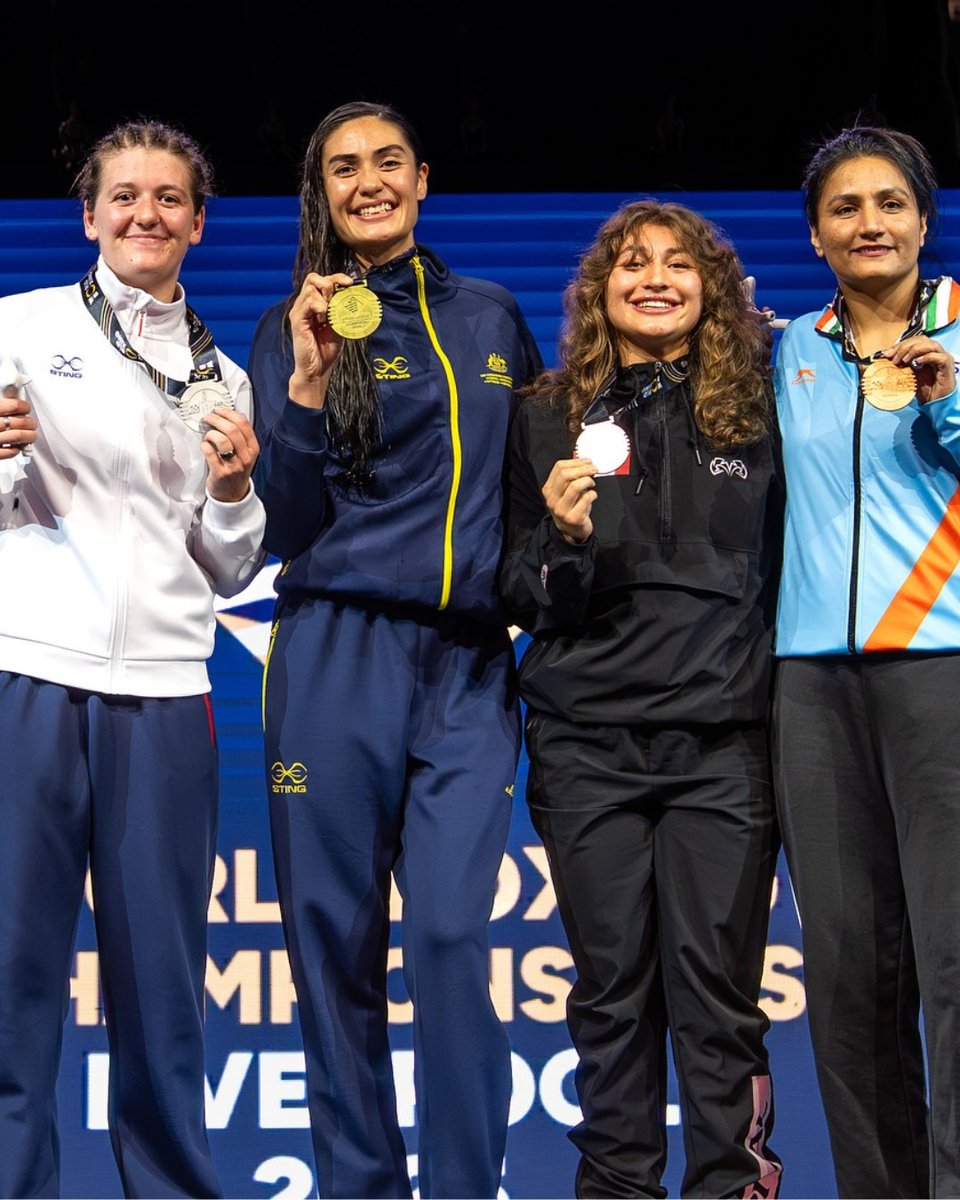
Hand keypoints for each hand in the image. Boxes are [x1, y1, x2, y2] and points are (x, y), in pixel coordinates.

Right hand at [0, 386, 37, 459]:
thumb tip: (10, 392)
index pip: (14, 405)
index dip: (24, 406)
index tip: (25, 408)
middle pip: (20, 422)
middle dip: (30, 423)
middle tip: (31, 423)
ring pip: (19, 437)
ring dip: (29, 436)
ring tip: (30, 435)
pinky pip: (9, 452)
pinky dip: (16, 450)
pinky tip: (16, 447)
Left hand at [201, 407, 258, 501]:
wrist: (233, 495)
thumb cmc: (236, 471)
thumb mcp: (245, 453)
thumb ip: (240, 436)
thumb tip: (229, 416)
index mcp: (253, 448)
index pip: (243, 423)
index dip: (228, 413)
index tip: (219, 410)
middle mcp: (246, 456)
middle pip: (232, 429)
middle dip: (216, 419)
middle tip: (208, 418)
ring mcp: (234, 465)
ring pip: (222, 439)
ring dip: (211, 433)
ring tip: (208, 436)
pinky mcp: (221, 472)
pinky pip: (209, 453)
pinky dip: (204, 446)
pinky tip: (205, 446)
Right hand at [287, 271, 355, 408]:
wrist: (317, 369)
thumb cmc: (326, 349)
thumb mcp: (338, 325)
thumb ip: (341, 310)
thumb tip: (352, 296)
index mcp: (313, 304)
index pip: (322, 280)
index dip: (336, 277)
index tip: (350, 283)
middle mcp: (304, 304)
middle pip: (313, 277)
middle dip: (329, 283)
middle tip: (337, 299)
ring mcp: (299, 311)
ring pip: (311, 288)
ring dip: (326, 298)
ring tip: (328, 316)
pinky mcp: (297, 320)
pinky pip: (309, 302)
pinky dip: (320, 306)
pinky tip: (323, 319)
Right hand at [543, 458, 597, 543]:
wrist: (570, 531)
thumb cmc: (571, 508)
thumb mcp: (565, 492)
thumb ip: (571, 478)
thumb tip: (585, 462)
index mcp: (548, 489)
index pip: (559, 467)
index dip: (576, 461)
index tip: (587, 462)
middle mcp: (552, 499)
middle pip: (565, 475)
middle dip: (583, 469)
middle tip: (593, 469)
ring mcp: (561, 510)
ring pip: (575, 486)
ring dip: (588, 481)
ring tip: (592, 484)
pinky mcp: (573, 518)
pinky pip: (586, 499)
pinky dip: (593, 494)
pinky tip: (592, 496)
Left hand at [884, 336, 956, 403]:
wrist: (936, 402)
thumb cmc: (926, 390)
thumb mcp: (910, 375)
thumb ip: (903, 365)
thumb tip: (889, 358)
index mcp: (927, 353)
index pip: (914, 341)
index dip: (900, 345)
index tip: (888, 353)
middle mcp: (936, 353)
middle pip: (921, 340)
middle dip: (905, 347)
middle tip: (893, 357)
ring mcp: (943, 358)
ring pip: (930, 345)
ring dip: (914, 350)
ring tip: (904, 360)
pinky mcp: (947, 366)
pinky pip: (939, 357)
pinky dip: (927, 357)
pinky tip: (917, 362)